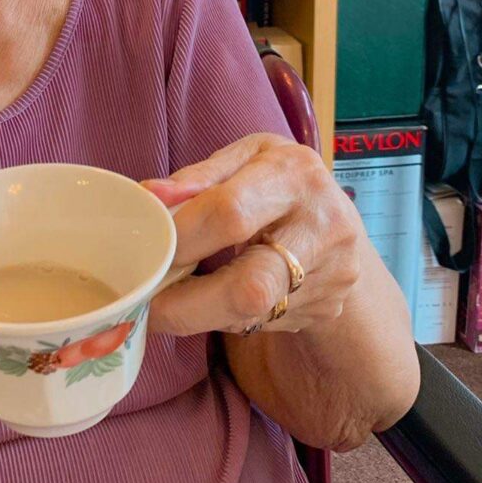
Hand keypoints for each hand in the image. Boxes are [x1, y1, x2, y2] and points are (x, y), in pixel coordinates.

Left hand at [143, 134, 363, 336]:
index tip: (149, 251)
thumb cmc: (276, 180)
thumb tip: (150, 197)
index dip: (183, 237)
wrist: (335, 218)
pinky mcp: (326, 307)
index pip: (231, 213)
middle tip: (145, 306)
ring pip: (253, 314)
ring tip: (171, 303)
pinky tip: (211, 301)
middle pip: (251, 285)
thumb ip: (197, 177)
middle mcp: (322, 226)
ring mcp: (331, 274)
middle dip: (187, 304)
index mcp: (294, 174)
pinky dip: (225, 316)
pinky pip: (262, 323)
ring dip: (200, 314)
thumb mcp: (243, 159)